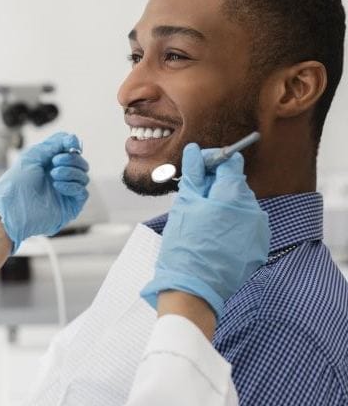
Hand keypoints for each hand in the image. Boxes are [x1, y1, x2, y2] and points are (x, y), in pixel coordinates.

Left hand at [0, 132, 88, 251]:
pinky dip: (72, 185)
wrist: (12, 208)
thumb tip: (73, 139)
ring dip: (70, 172)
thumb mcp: (33, 155)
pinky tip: (57, 186)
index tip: (70, 144)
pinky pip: (83, 192)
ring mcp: (67, 192)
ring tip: (53, 175)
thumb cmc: (17, 182)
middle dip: (71, 159)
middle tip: (55, 162)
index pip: (72, 151)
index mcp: (52, 164)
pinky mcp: (71, 206)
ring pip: (84, 176)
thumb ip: (54, 144)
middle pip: (81, 163)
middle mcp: (61, 177)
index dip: (73, 145)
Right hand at [141, 142, 269, 318]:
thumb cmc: (185, 246)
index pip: (231, 162)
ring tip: (203, 222)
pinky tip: (214, 236)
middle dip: (216, 186)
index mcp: (234, 195)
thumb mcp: (185, 204)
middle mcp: (254, 210)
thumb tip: (195, 151)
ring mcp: (259, 231)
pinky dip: (232, 225)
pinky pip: (246, 225)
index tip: (199, 170)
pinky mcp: (258, 248)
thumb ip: (194, 174)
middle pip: (236, 184)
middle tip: (195, 198)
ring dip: (224, 206)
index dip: (213, 162)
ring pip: (241, 205)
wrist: (193, 291)